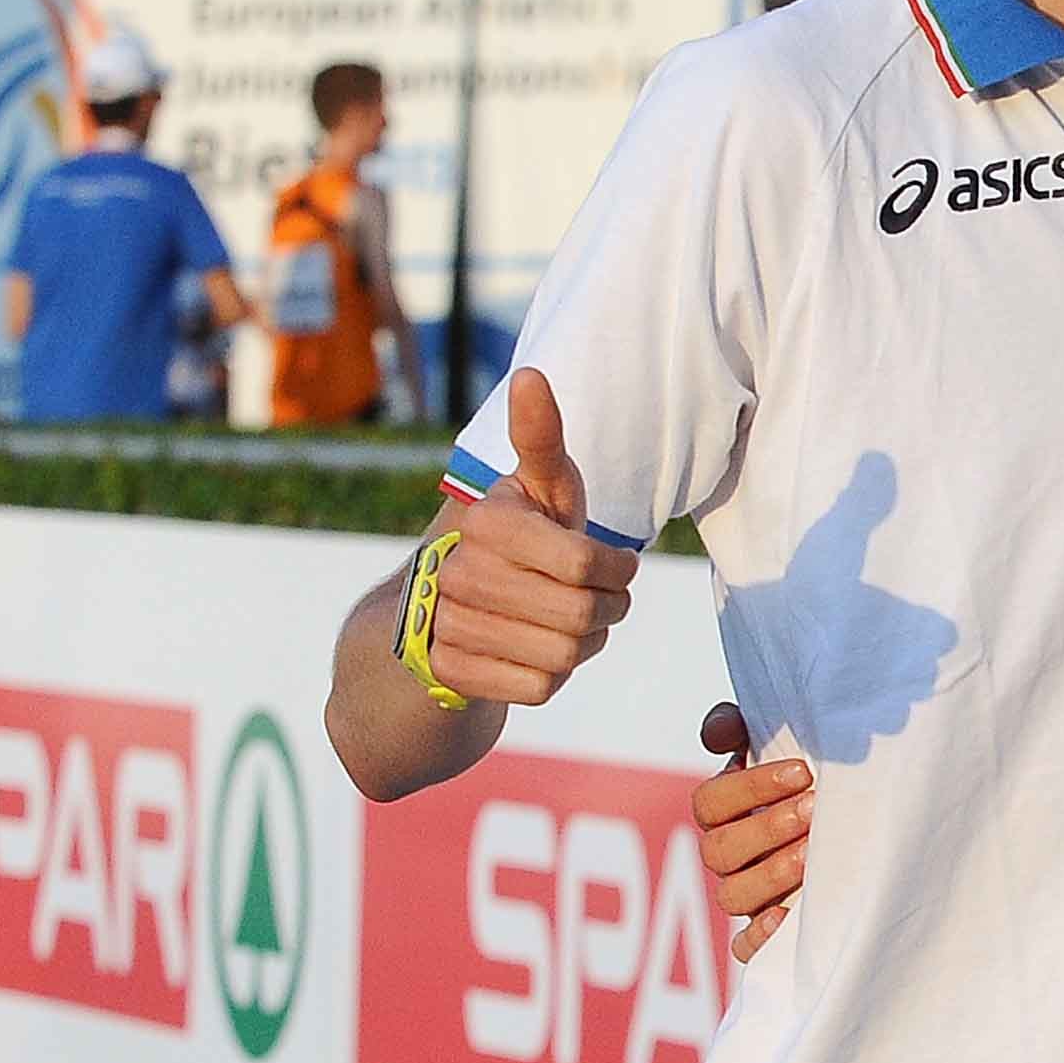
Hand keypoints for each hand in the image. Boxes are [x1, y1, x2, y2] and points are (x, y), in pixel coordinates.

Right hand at [409, 368, 636, 704]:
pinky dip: (555, 674)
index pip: (584, 565)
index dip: (616, 571)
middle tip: (601, 601)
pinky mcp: (451, 672)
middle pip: (581, 615)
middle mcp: (458, 572)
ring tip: (570, 624)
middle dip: (608, 611)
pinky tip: (539, 650)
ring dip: (584, 644)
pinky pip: (540, 687)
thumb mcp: (538, 487)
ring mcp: (449, 625)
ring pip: (564, 655)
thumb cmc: (518, 538)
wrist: (446, 606)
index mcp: (488, 522)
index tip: (615, 566)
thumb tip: (531, 376)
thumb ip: (542, 439)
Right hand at [693, 700, 809, 960]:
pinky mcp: (767, 933)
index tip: (802, 772)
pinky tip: (788, 914)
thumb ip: (741, 726)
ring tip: (814, 855)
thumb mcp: (784, 742)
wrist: (859, 822)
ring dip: (771, 874)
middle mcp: (729, 856)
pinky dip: (759, 938)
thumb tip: (720, 732)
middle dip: (767, 828)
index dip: (750, 787)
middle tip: (814, 809)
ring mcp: (747, 896)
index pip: (711, 802)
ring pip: (733, 896)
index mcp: (724, 811)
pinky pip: (743, 949)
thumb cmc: (814, 779)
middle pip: (719, 851)